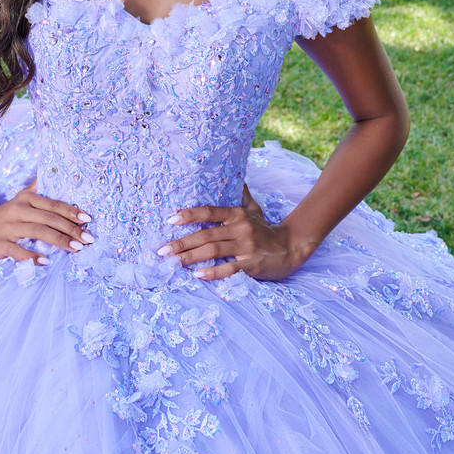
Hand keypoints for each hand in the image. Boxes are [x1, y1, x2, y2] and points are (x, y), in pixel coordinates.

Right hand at [0, 179, 93, 263]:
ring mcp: (9, 227)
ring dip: (58, 240)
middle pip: (49, 218)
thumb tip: (58, 172)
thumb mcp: (22, 197)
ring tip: (76, 248)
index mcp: (27, 199)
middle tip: (88, 238)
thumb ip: (39, 187)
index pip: (53, 204)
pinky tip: (45, 262)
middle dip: (71, 229)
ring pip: (37, 232)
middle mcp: (19, 210)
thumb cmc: (6, 213)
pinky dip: (31, 256)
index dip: (71, 211)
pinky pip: (17, 250)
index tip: (87, 219)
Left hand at [156, 185, 309, 281]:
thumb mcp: (255, 209)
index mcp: (237, 214)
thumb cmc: (266, 229)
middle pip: (206, 235)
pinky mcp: (252, 264)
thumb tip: (236, 177)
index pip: (209, 212)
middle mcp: (240, 228)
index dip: (189, 215)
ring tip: (174, 262)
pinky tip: (198, 275)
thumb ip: (242, 196)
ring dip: (192, 257)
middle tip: (163, 251)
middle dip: (183, 243)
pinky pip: (230, 268)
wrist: (291, 247)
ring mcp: (246, 246)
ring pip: (214, 251)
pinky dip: (214, 272)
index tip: (171, 219)